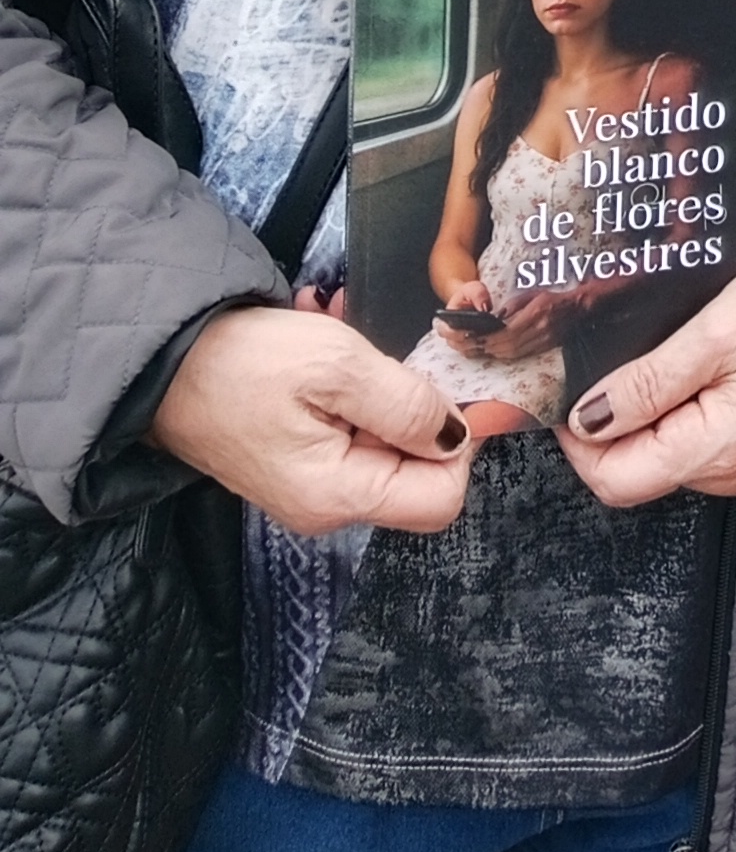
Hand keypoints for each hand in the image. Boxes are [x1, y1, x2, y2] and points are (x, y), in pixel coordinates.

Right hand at [152, 303, 472, 536]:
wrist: (161, 365)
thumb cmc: (243, 363)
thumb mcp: (338, 368)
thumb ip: (407, 406)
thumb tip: (458, 437)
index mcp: (339, 496)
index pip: (443, 498)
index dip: (458, 440)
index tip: (437, 386)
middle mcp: (329, 507)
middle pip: (419, 471)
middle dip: (415, 407)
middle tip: (381, 357)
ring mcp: (313, 488)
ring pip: (387, 443)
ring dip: (381, 389)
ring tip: (345, 344)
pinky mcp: (299, 462)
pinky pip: (353, 431)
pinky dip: (352, 389)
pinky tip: (327, 355)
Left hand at [478, 287, 572, 363]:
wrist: (578, 308)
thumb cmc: (554, 298)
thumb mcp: (532, 294)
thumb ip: (513, 305)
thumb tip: (496, 318)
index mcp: (535, 313)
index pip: (508, 332)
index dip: (492, 337)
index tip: (480, 338)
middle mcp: (540, 329)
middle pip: (510, 346)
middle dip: (492, 347)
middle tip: (478, 346)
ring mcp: (544, 340)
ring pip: (515, 353)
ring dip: (499, 353)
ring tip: (486, 350)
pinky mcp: (546, 347)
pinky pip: (523, 354)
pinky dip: (509, 355)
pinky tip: (501, 352)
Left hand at [558, 262, 735, 505]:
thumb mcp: (716, 335)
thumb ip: (648, 382)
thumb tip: (588, 418)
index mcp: (710, 452)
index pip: (612, 478)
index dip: (578, 438)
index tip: (572, 387)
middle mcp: (720, 473)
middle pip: (628, 473)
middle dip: (602, 427)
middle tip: (601, 365)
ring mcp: (735, 462)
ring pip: (654, 457)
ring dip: (633, 417)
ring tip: (642, 358)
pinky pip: (683, 442)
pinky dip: (663, 413)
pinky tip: (672, 370)